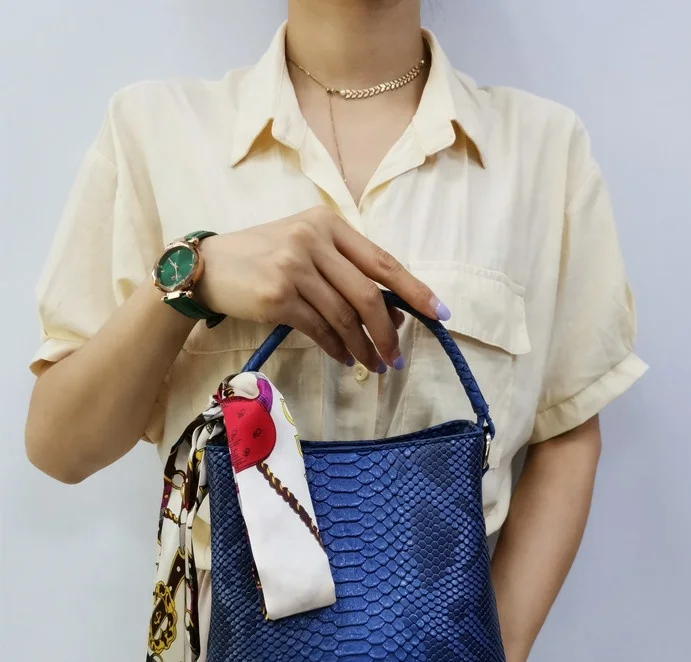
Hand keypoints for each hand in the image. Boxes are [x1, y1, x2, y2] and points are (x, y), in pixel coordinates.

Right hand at [196, 207, 449, 372]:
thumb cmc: (260, 258)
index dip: (414, 290)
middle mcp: (312, 240)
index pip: (381, 260)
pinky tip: (344, 359)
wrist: (206, 268)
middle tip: (396, 357)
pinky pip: (320, 330)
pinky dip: (337, 349)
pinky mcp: (277, 297)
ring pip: (345, 316)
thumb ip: (343, 269)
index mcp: (327, 223)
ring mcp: (294, 267)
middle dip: (388, 332)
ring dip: (363, 347)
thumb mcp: (303, 246)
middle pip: (368, 294)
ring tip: (372, 364)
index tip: (438, 312)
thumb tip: (390, 312)